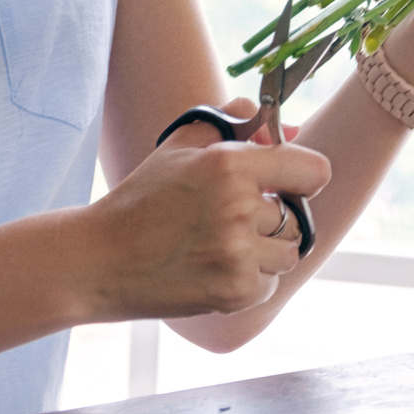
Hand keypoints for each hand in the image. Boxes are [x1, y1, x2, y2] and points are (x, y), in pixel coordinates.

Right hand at [78, 100, 328, 320]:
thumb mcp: (180, 145)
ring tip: (222, 245)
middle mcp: (239, 207)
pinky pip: (270, 284)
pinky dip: (249, 280)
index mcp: (230, 164)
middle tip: (233, 220)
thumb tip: (289, 129)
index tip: (286, 184)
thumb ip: (236, 122)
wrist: (99, 260)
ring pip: (288, 253)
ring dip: (266, 251)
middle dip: (275, 217)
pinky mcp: (235, 291)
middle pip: (299, 216)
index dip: (304, 177)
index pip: (314, 171)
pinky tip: (214, 269)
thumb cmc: (142, 199)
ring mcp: (238, 253)